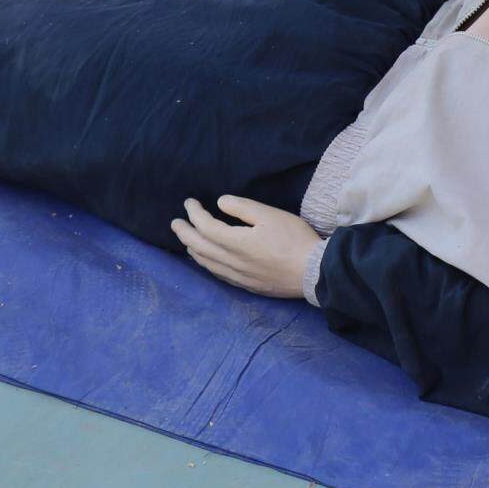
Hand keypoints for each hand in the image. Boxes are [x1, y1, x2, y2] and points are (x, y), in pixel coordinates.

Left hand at [172, 194, 322, 299]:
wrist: (313, 272)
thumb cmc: (295, 240)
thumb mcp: (271, 215)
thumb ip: (243, 208)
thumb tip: (220, 202)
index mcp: (235, 242)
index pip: (204, 226)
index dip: (194, 213)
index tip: (189, 202)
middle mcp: (230, 261)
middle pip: (198, 246)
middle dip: (184, 232)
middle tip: (175, 222)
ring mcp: (237, 276)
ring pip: (205, 263)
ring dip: (192, 249)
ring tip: (187, 240)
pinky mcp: (245, 285)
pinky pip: (217, 274)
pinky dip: (205, 264)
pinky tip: (207, 260)